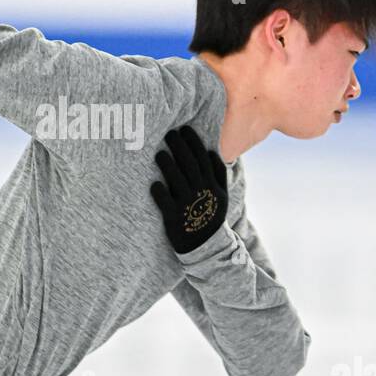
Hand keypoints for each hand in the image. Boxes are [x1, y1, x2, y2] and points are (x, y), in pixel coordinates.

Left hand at [149, 125, 228, 253]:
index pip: (203, 158)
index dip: (193, 142)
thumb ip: (218, 174)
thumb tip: (212, 151)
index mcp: (213, 186)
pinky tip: (154, 183)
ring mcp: (187, 206)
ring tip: (159, 153)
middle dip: (179, 147)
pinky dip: (159, 192)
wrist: (207, 246)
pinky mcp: (173, 219)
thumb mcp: (221, 196)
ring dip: (167, 165)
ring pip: (177, 180)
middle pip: (189, 165)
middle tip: (169, 134)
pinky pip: (165, 202)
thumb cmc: (210, 215)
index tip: (184, 129)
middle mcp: (201, 193)